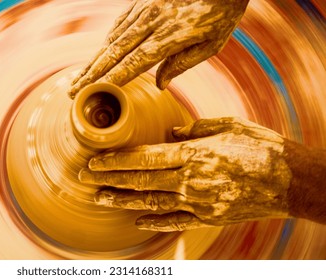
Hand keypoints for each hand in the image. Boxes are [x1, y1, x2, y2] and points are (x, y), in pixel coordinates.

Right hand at [69, 0, 248, 97]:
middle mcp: (152, 22)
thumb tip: (159, 84)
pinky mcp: (142, 1)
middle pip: (115, 52)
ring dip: (94, 60)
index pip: (134, 62)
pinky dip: (106, 41)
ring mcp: (144, 9)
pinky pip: (119, 24)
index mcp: (170, 36)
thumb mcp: (212, 43)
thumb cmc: (221, 11)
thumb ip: (182, 64)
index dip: (112, 78)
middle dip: (92, 74)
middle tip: (73, 91)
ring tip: (79, 78)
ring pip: (112, 39)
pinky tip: (98, 54)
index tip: (93, 92)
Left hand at [79, 117, 291, 230]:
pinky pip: (175, 221)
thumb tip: (171, 132)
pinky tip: (136, 220)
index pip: (143, 158)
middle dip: (108, 180)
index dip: (115, 161)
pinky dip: (154, 220)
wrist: (292, 181)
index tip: (94, 162)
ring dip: (122, 201)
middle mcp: (190, 180)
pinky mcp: (208, 218)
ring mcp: (198, 202)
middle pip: (140, 181)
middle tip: (84, 179)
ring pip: (150, 203)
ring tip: (100, 199)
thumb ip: (196, 129)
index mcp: (193, 153)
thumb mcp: (229, 125)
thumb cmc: (262, 147)